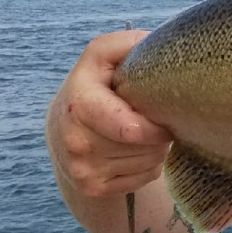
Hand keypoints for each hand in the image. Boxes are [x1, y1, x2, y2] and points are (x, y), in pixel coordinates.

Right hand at [46, 30, 172, 197]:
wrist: (64, 128)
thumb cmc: (96, 85)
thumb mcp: (103, 56)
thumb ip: (127, 44)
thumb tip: (157, 44)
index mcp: (80, 105)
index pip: (130, 129)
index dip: (157, 127)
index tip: (167, 117)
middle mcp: (76, 141)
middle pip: (147, 147)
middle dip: (160, 133)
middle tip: (155, 118)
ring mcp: (83, 169)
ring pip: (150, 162)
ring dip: (157, 148)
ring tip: (145, 132)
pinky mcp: (93, 188)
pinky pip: (146, 177)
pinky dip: (150, 164)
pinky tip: (137, 150)